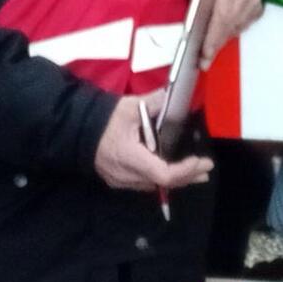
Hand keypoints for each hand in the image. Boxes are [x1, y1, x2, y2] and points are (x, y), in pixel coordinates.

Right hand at [94, 92, 213, 190]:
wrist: (76, 128)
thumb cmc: (104, 118)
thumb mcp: (129, 107)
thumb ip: (155, 102)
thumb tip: (176, 95)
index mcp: (130, 157)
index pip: (162, 173)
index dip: (184, 170)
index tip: (200, 161)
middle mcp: (126, 175)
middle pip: (163, 183)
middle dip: (187, 176)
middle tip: (206, 168)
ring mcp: (121, 180)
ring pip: (155, 186)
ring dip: (177, 180)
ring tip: (197, 173)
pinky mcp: (118, 180)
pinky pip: (145, 184)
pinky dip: (163, 179)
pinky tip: (173, 173)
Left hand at [191, 0, 262, 61]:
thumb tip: (196, 27)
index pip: (222, 17)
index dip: (213, 38)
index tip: (204, 55)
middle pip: (230, 26)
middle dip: (215, 44)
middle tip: (204, 61)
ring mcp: (255, 0)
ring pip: (238, 26)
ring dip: (223, 38)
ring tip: (210, 49)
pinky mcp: (259, 4)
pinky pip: (245, 23)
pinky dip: (233, 29)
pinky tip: (224, 33)